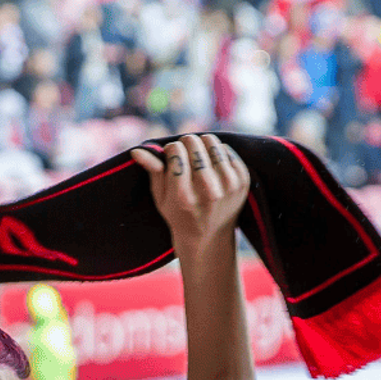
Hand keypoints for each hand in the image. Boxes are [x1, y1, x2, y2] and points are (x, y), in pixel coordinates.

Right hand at [131, 133, 251, 255]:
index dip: (171, 149)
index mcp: (184, 196)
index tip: (171, 157)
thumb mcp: (161, 198)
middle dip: (186, 144)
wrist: (210, 237)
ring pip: (212, 142)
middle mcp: (209, 191)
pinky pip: (227, 150)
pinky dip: (218, 153)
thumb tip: (137, 151)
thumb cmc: (179, 214)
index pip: (176, 150)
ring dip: (202, 145)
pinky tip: (212, 166)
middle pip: (194, 143)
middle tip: (185, 155)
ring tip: (198, 158)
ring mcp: (229, 185)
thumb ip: (153, 172)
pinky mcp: (243, 181)